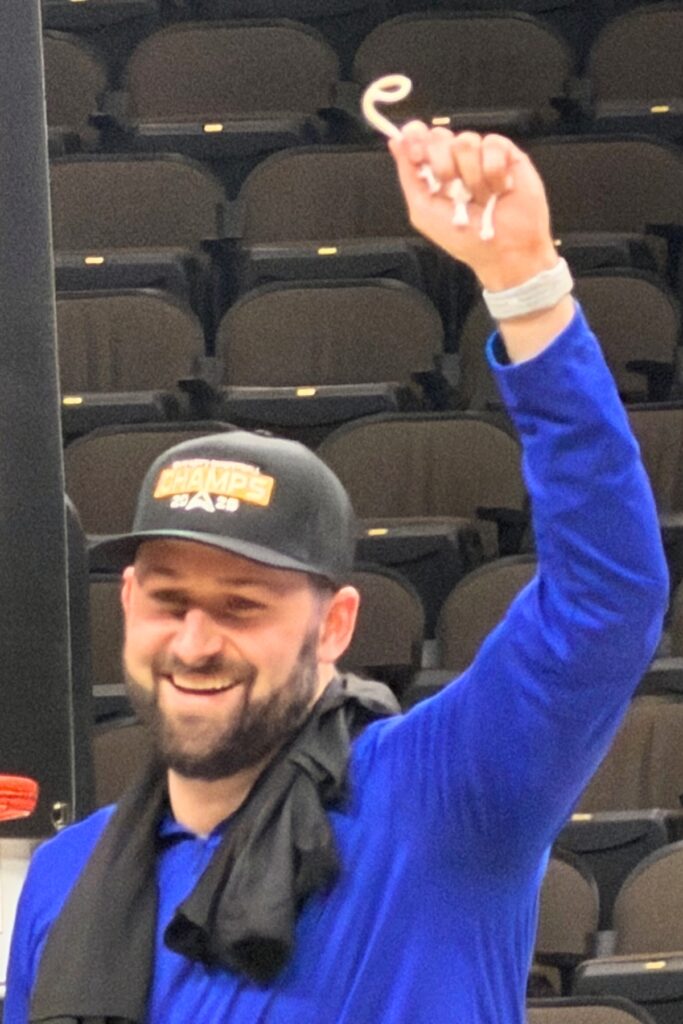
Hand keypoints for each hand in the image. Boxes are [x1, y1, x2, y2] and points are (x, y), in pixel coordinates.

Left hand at [389, 125, 558, 291]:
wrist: (503, 251)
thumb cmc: (465, 239)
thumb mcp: (424, 212)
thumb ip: (408, 175)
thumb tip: (395, 142)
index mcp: (433, 171)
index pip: (419, 137)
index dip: (415, 138)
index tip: (417, 156)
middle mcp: (456, 160)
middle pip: (439, 135)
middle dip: (442, 164)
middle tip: (452, 188)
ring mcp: (481, 156)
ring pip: (465, 140)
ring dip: (471, 176)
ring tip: (481, 197)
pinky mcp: (507, 154)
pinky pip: (492, 144)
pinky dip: (493, 171)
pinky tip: (498, 189)